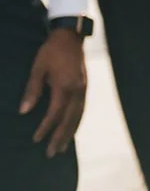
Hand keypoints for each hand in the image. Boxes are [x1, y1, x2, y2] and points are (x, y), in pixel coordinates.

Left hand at [20, 29, 87, 156]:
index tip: (36, 140)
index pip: (54, 113)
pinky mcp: (85, 87)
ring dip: (69, 133)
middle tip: (51, 154)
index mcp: (65, 86)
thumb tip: (23, 111)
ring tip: (62, 148)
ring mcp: (83, 89)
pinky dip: (76, 122)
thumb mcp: (38, 68)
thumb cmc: (51, 51)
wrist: (71, 37)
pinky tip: (71, 129)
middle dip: (59, 137)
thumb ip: (32, 90)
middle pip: (69, 119)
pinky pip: (81, 110)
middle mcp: (77, 91)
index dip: (45, 128)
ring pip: (78, 116)